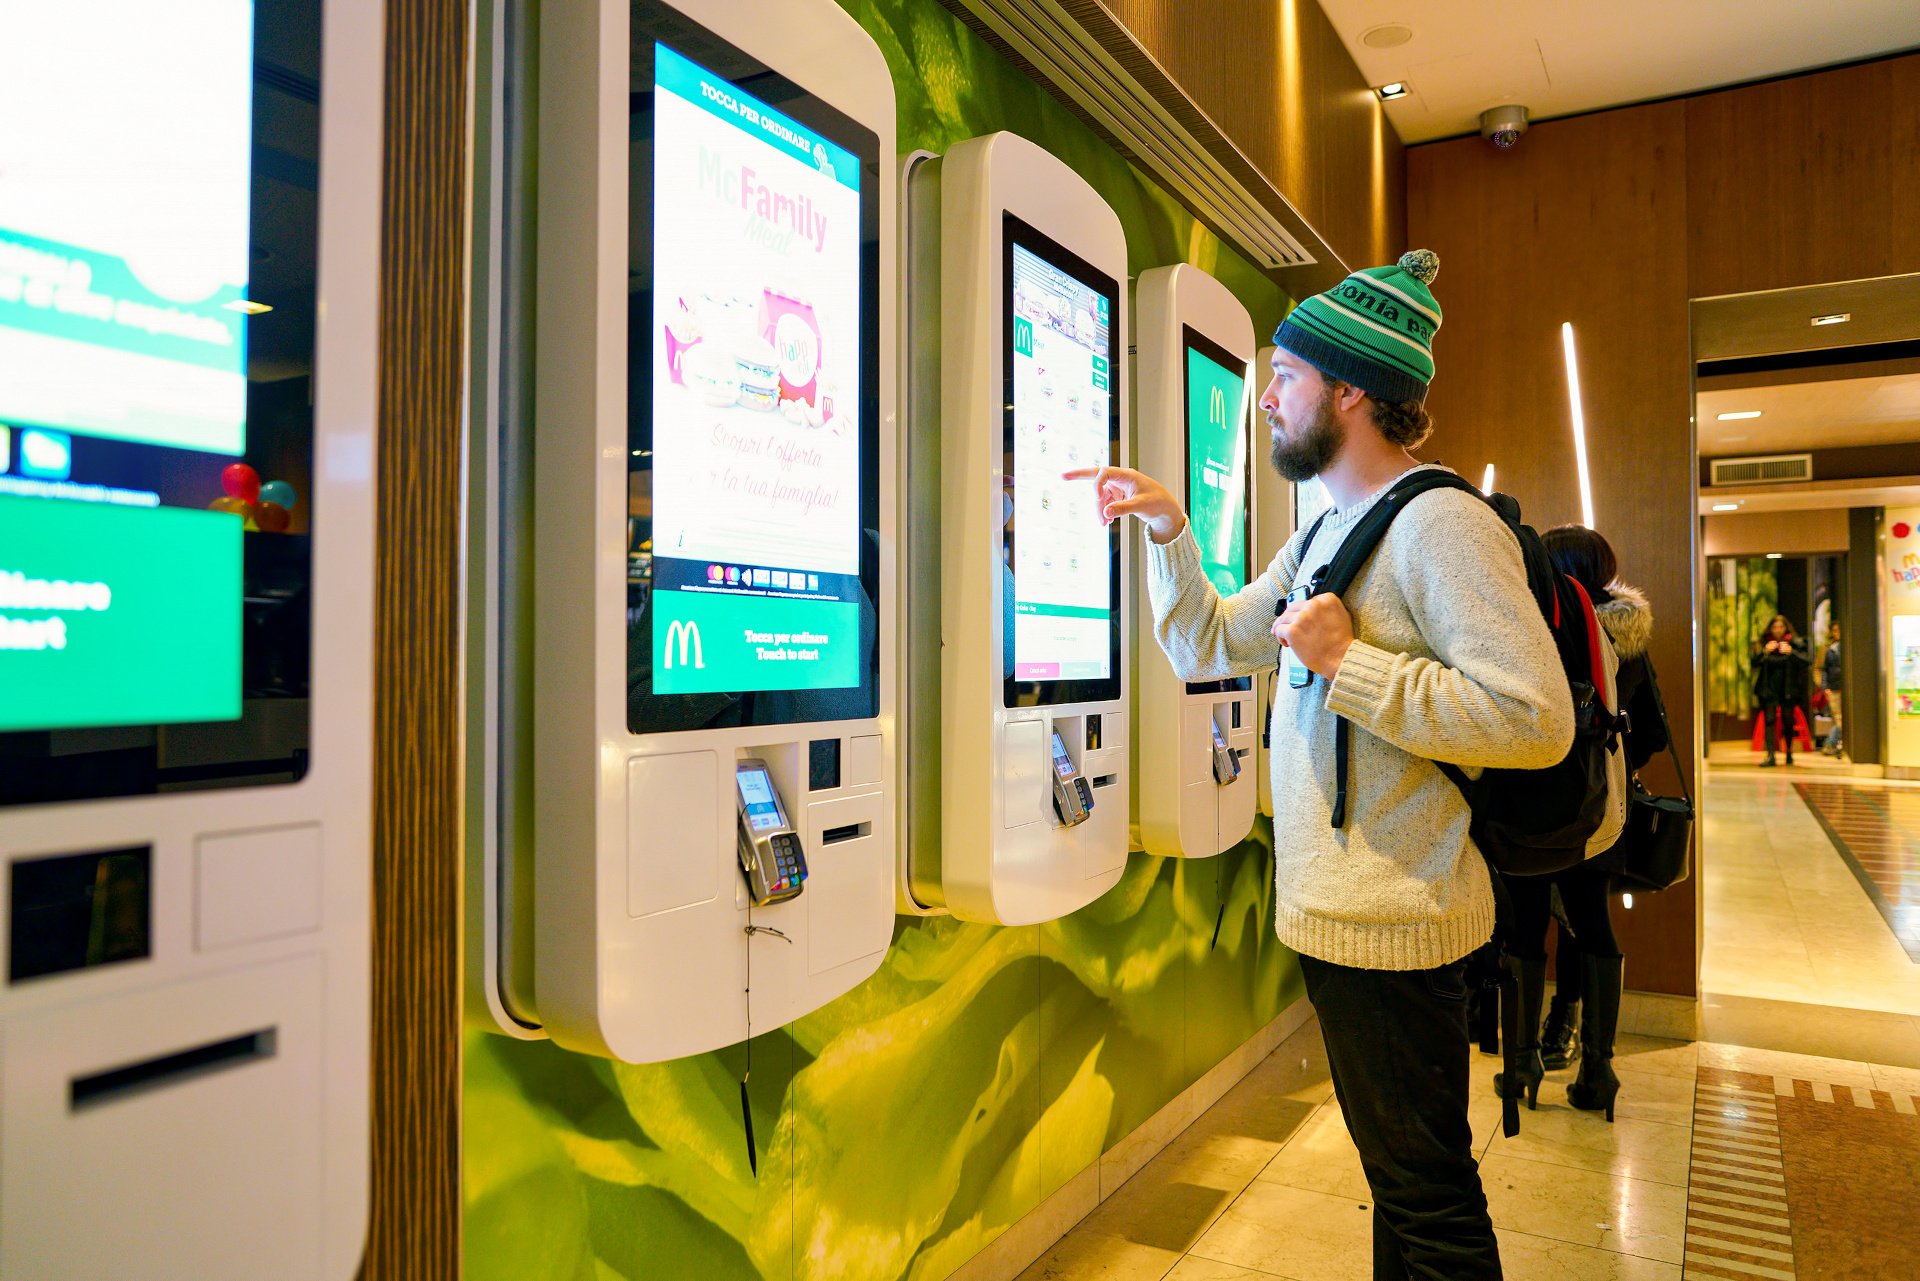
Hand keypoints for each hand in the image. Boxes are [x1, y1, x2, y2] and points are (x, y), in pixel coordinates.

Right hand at [1061, 465, 1185, 542]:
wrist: (1166, 510)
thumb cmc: (1158, 503)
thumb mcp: (1141, 506)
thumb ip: (1122, 508)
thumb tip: (1105, 512)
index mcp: (1127, 475)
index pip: (1105, 473)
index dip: (1097, 484)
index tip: (1097, 498)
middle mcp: (1120, 479)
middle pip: (1096, 475)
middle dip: (1079, 476)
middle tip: (1062, 476)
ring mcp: (1118, 488)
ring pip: (1100, 496)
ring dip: (1099, 509)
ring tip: (1104, 523)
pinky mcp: (1118, 497)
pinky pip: (1105, 503)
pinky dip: (1104, 511)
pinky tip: (1107, 521)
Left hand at [1274, 593, 1354, 679]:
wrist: (1340, 658)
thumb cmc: (1341, 642)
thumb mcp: (1342, 616)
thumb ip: (1327, 609)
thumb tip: (1314, 609)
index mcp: (1327, 600)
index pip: (1307, 602)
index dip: (1303, 612)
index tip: (1302, 620)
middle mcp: (1314, 605)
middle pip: (1293, 608)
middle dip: (1290, 618)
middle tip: (1288, 627)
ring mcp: (1302, 617)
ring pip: (1283, 618)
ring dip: (1283, 627)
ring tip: (1287, 638)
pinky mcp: (1292, 630)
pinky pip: (1279, 629)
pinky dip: (1280, 636)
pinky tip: (1287, 643)